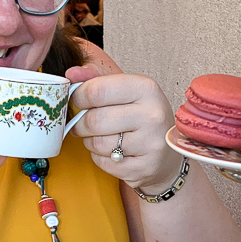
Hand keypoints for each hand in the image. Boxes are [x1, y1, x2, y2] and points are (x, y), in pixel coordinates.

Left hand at [68, 51, 182, 195]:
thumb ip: (98, 78)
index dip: (78, 97)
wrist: (168, 152)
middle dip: (80, 124)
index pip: (97, 91)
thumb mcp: (126, 90)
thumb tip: (72, 73)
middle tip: (80, 124)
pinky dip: (100, 158)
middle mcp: (152, 115)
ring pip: (97, 144)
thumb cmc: (142, 117)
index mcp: (146, 89)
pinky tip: (110, 152)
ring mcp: (150, 144)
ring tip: (98, 137)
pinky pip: (105, 163)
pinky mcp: (144, 168)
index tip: (77, 101)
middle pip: (94, 120)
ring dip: (89, 142)